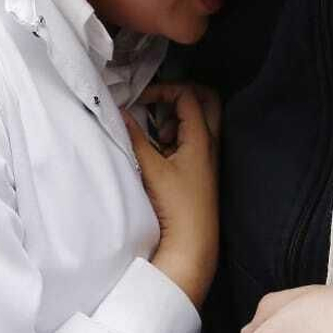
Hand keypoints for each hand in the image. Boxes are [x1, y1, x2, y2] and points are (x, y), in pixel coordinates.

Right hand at [123, 82, 220, 309]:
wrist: (194, 243)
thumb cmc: (177, 206)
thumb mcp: (152, 169)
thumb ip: (136, 138)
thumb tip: (121, 113)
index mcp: (203, 137)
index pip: (188, 94)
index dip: (163, 89)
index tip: (141, 100)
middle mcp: (211, 142)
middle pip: (206, 99)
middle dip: (180, 93)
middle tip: (157, 102)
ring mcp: (208, 155)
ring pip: (201, 118)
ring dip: (178, 115)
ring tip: (159, 132)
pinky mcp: (201, 168)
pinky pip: (194, 137)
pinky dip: (177, 134)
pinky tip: (161, 150)